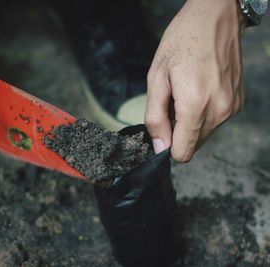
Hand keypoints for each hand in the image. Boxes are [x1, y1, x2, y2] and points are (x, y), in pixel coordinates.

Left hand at [145, 0, 245, 161]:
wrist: (215, 18)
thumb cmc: (182, 42)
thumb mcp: (156, 78)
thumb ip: (155, 117)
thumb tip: (159, 147)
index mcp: (195, 105)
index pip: (183, 153)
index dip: (167, 145)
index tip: (162, 127)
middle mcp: (219, 110)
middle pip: (193, 145)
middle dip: (178, 131)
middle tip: (172, 103)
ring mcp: (231, 107)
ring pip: (204, 134)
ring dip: (191, 122)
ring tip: (186, 93)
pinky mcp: (238, 102)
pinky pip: (215, 121)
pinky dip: (204, 113)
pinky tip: (199, 90)